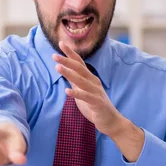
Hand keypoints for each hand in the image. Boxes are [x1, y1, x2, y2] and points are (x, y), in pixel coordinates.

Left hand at [53, 41, 144, 160]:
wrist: (111, 121)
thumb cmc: (95, 106)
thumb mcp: (83, 91)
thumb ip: (75, 81)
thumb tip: (65, 71)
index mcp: (90, 78)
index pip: (79, 63)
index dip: (70, 53)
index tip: (61, 43)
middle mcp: (93, 82)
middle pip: (79, 69)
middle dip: (67, 61)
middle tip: (54, 55)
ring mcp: (96, 92)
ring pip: (81, 81)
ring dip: (69, 74)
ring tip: (57, 68)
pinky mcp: (97, 103)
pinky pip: (86, 97)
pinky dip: (77, 94)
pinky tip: (67, 91)